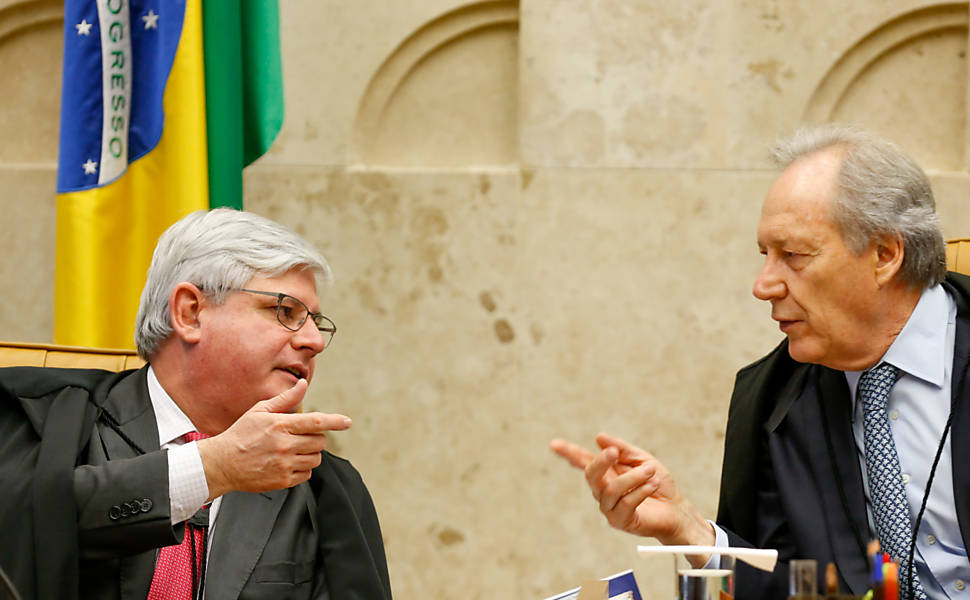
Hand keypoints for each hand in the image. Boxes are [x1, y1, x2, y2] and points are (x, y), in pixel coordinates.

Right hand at [197, 378, 351, 498]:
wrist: (222, 463)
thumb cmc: (241, 434)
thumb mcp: (260, 411)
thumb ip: (286, 399)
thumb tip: (303, 384)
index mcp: (280, 425)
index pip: (316, 422)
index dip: (335, 421)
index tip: (347, 422)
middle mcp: (285, 445)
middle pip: (319, 442)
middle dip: (314, 438)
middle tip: (299, 437)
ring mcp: (284, 464)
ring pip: (315, 459)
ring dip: (310, 453)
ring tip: (293, 450)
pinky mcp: (282, 480)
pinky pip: (306, 474)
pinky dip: (302, 468)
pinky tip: (287, 463)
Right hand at [550, 433, 713, 550]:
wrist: (676, 509)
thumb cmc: (658, 484)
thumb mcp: (642, 459)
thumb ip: (622, 449)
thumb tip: (599, 438)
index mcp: (606, 473)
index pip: (583, 461)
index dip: (568, 453)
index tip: (554, 444)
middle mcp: (603, 490)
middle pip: (591, 474)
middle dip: (600, 461)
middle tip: (614, 452)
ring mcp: (610, 507)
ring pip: (611, 489)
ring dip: (632, 478)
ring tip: (650, 471)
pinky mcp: (620, 521)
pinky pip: (625, 504)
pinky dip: (640, 491)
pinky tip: (652, 485)